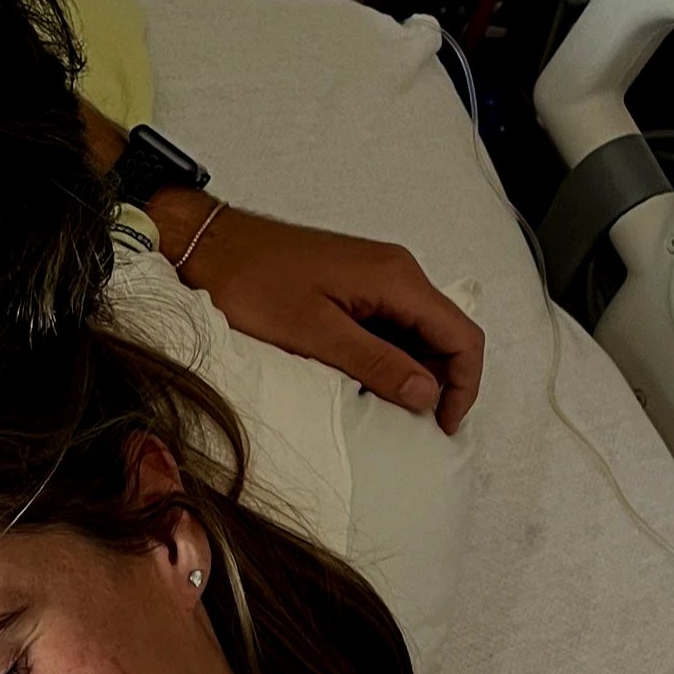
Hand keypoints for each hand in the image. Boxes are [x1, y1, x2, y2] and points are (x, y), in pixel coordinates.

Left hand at [147, 191, 483, 436]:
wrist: (210, 244)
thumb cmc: (251, 282)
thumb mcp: (314, 334)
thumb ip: (376, 363)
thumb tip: (427, 394)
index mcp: (397, 279)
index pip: (462, 335)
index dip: (464, 386)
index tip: (443, 427)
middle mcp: (396, 273)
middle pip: (446, 335)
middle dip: (442, 383)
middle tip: (418, 428)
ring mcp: (376, 279)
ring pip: (419, 334)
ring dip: (414, 374)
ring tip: (389, 412)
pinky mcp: (355, 287)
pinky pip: (390, 326)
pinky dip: (389, 359)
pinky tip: (365, 385)